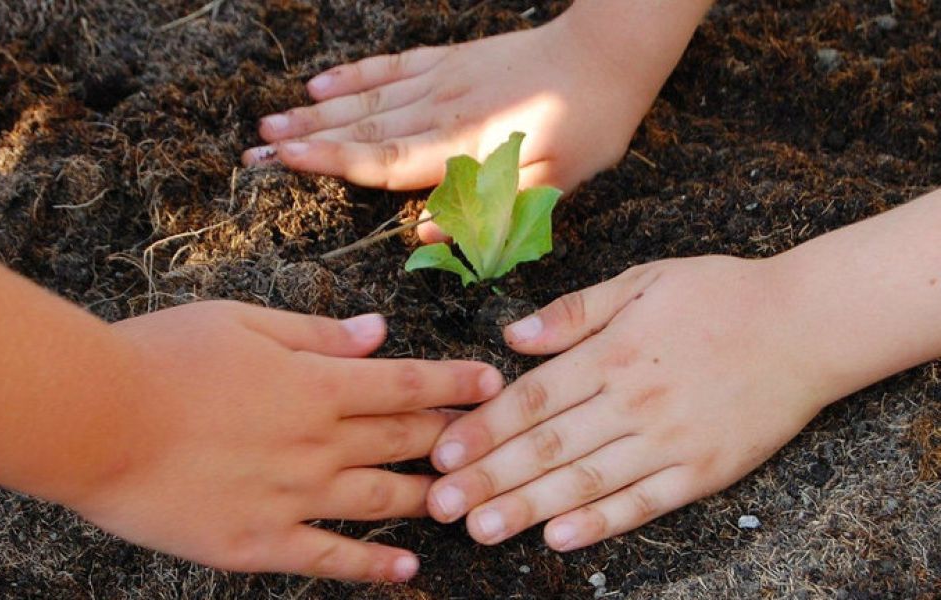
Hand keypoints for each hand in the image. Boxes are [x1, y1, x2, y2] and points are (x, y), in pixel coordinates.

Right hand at [70, 301, 503, 580]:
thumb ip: (317, 333)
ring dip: (430, 499)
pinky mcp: (260, 544)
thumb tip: (378, 332)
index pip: (407, 385)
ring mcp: (294, 498)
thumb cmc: (164, 356)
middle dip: (455, 438)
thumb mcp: (242, 322)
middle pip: (405, 442)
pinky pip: (331, 559)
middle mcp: (319, 444)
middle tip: (493, 441)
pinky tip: (408, 570)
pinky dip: (374, 566)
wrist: (94, 419)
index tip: (494, 384)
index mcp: (317, 385)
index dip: (456, 384)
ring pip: (383, 501)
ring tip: (466, 500)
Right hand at [242, 2, 680, 241]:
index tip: (283, 161)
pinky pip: (393, 67)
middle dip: (305, 141)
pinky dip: (355, 74)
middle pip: (361, 128)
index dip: (331, 161)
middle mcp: (441, 110)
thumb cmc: (586, 128)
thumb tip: (424, 235)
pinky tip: (323, 82)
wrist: (606, 56)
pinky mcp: (450, 60)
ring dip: (317, 111)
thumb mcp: (551, 185)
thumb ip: (490, 211)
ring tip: (270, 121)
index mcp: (462, 146)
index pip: (383, 158)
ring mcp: (442, 80)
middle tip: (254, 151)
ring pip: (367, 98)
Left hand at [424, 256, 837, 549]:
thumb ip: (574, 312)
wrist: (807, 324)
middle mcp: (634, 400)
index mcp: (613, 353)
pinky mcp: (704, 471)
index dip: (483, 429)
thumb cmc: (719, 296)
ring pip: (585, 481)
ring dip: (527, 507)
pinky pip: (644, 502)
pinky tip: (559, 537)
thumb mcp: (643, 281)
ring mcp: (670, 440)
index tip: (440, 452)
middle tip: (439, 505)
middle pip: (547, 446)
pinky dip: (601, 522)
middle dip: (488, 478)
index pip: (533, 399)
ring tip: (480, 528)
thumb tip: (512, 336)